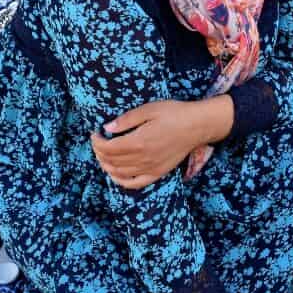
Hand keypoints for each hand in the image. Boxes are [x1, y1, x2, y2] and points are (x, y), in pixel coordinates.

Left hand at [91, 97, 232, 188]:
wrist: (198, 125)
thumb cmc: (174, 113)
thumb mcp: (148, 109)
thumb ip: (126, 120)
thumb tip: (107, 128)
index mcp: (138, 142)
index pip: (108, 148)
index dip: (97, 142)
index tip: (95, 133)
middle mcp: (143, 158)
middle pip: (111, 161)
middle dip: (99, 152)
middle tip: (98, 142)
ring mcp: (150, 168)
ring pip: (119, 174)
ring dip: (106, 166)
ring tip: (104, 155)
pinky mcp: (158, 173)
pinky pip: (135, 184)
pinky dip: (121, 181)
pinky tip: (116, 174)